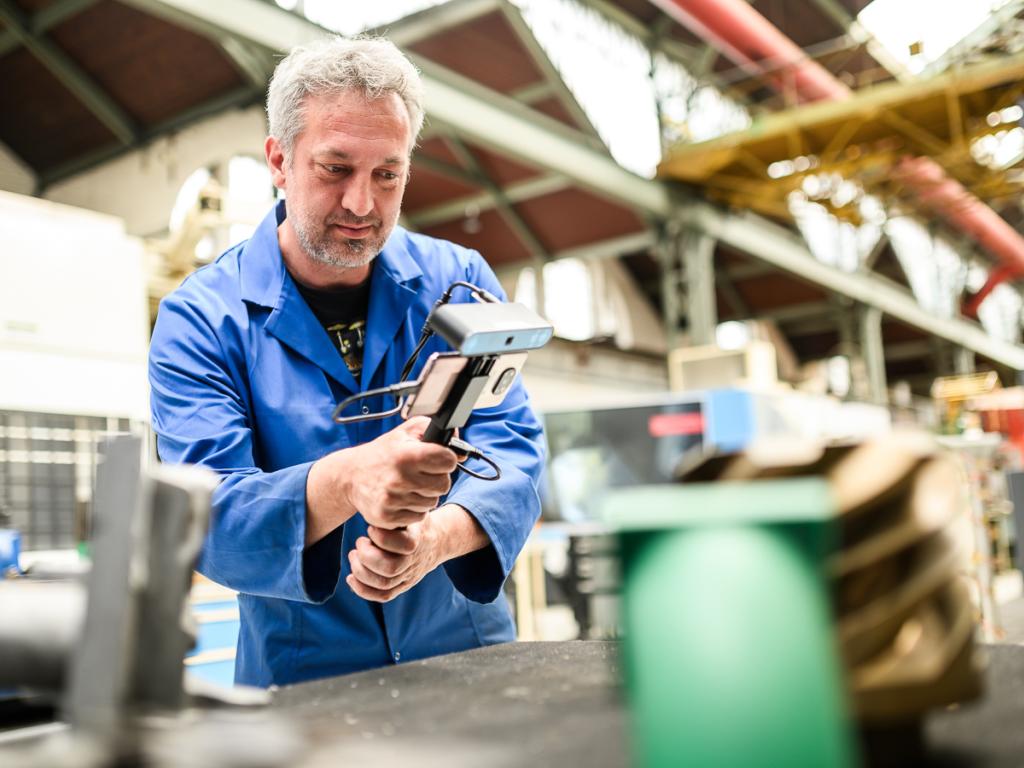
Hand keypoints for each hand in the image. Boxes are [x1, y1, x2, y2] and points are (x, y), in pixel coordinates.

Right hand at [306, 417, 458, 543]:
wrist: (350, 476)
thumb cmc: (384, 453)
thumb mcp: (405, 433)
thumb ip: (434, 431)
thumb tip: (462, 450)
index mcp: (406, 455)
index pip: (449, 460)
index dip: (446, 458)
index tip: (437, 458)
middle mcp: (399, 478)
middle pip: (444, 484)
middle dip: (437, 478)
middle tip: (422, 473)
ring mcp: (392, 500)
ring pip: (433, 502)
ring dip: (425, 495)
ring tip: (409, 485)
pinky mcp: (387, 517)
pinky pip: (419, 516)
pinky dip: (414, 509)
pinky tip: (402, 498)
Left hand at [346, 504, 491, 602]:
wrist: (437, 540)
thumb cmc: (417, 519)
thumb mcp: (414, 507)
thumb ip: (400, 503)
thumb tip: (378, 485)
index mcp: (419, 539)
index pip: (404, 545)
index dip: (383, 537)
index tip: (371, 527)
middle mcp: (414, 561)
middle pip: (390, 568)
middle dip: (368, 556)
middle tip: (360, 542)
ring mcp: (408, 576)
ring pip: (383, 584)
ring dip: (362, 571)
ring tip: (355, 555)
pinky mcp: (401, 586)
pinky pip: (382, 596)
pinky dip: (363, 590)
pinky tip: (351, 577)